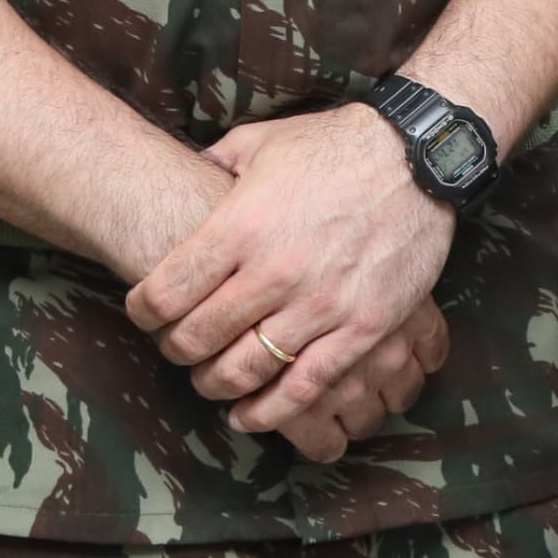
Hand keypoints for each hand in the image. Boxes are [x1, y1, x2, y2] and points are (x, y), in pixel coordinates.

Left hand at [124, 106, 456, 449]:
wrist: (414, 157)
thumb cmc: (331, 147)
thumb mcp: (260, 143)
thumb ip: (216, 164)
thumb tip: (186, 174)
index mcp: (241, 225)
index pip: (168, 289)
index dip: (144, 311)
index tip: (143, 314)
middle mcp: (275, 270)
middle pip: (200, 335)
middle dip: (175, 350)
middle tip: (174, 349)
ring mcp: (321, 303)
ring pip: (247, 368)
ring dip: (216, 384)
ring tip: (208, 381)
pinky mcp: (363, 327)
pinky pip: (307, 385)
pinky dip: (271, 410)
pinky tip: (250, 413)